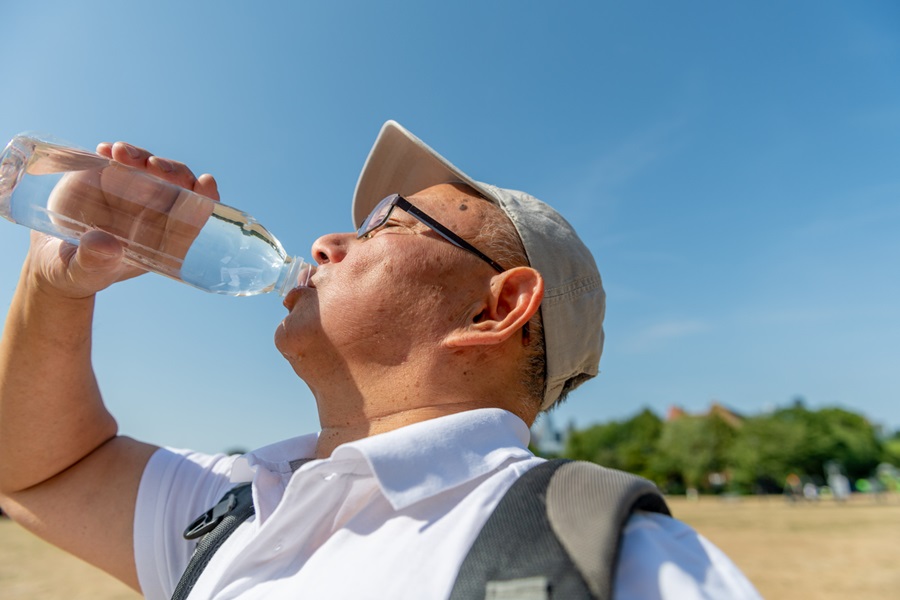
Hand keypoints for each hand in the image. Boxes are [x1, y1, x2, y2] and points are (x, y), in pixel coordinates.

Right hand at [27, 142, 219, 298]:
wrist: (56, 255)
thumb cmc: (79, 270)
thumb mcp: (82, 272)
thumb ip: (94, 262)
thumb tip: (106, 246)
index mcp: (162, 240)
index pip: (194, 219)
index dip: (205, 200)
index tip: (206, 182)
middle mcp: (155, 213)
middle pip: (179, 186)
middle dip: (174, 172)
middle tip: (153, 165)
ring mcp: (135, 192)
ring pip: (153, 167)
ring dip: (143, 156)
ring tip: (121, 153)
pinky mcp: (111, 176)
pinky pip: (122, 159)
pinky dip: (118, 152)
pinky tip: (106, 150)